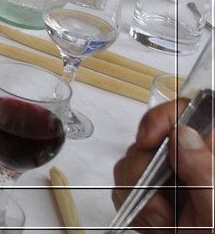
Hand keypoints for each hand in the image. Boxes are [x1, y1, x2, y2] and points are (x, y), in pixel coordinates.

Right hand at [113, 99, 213, 231]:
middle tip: (162, 209)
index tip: (147, 140)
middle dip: (143, 172)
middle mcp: (195, 163)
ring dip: (137, 196)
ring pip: (133, 163)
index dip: (165, 116)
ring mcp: (176, 180)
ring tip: (161, 224)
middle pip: (151, 140)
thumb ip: (205, 173)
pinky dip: (134, 207)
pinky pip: (129, 187)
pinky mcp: (159, 195)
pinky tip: (154, 225)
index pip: (191, 110)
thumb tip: (184, 135)